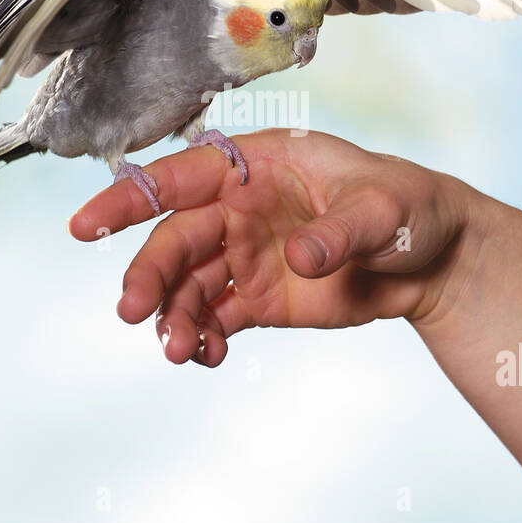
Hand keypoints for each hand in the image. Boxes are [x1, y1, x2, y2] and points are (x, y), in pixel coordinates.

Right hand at [69, 130, 485, 365]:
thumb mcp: (383, 210)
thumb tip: (296, 256)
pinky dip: (201, 338)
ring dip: (172, 316)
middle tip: (133, 312)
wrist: (433, 263)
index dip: (131, 197)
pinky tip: (205, 356)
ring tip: (179, 351)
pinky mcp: (258, 298)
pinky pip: (213, 318)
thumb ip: (339, 230)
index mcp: (258, 166)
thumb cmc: (408, 209)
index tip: (87, 225)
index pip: (183, 176)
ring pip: (187, 285)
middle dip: (149, 274)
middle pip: (175, 238)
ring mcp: (244, 255)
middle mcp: (239, 209)